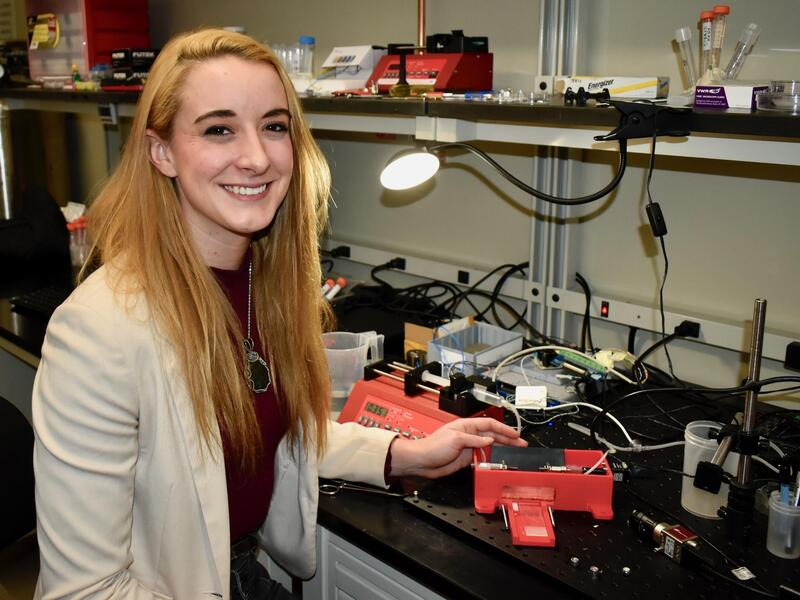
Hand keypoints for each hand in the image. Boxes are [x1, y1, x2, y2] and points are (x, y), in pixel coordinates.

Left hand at [388, 417, 526, 478]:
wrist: (423, 461)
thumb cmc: (433, 446)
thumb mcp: (456, 439)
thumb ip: (475, 440)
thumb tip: (490, 439)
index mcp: (466, 426)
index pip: (490, 425)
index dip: (504, 429)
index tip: (515, 434)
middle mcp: (469, 435)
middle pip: (493, 435)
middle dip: (508, 439)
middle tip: (521, 444)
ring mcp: (469, 447)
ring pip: (490, 447)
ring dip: (502, 449)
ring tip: (515, 452)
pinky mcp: (467, 459)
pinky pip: (483, 458)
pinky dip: (492, 460)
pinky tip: (499, 462)